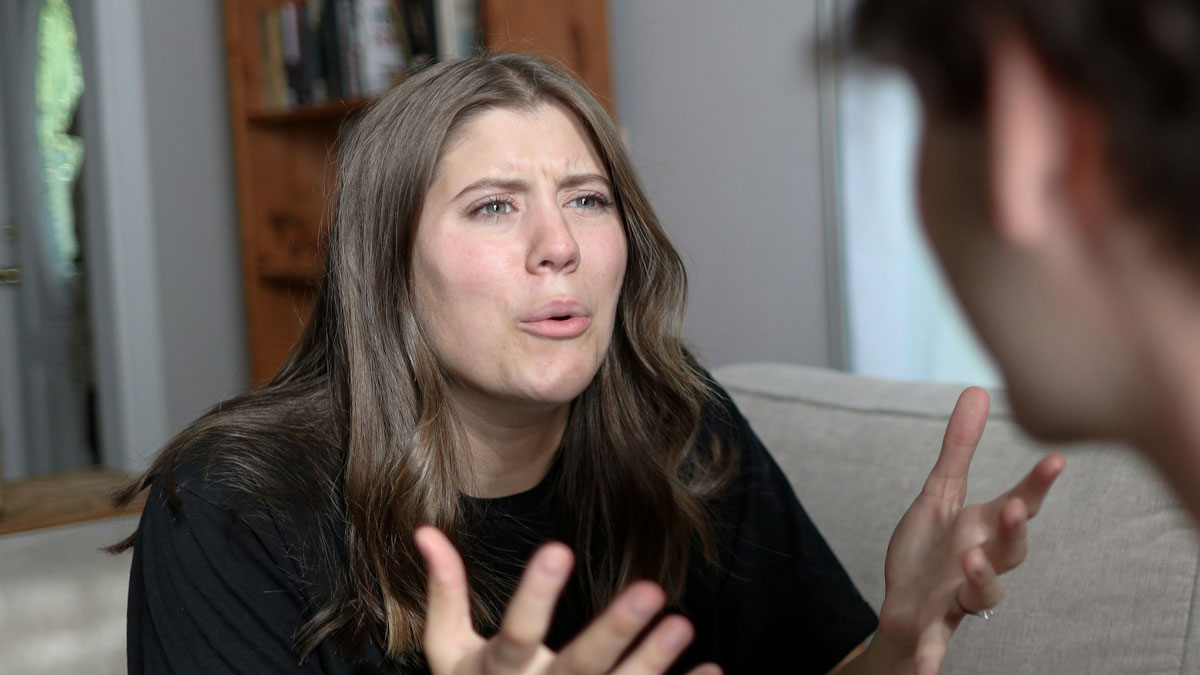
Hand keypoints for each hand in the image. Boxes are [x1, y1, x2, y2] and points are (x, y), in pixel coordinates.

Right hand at [414, 526, 721, 674]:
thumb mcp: (448, 651)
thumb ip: (445, 593)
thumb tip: (425, 530)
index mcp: (499, 670)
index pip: (517, 630)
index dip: (535, 594)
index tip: (558, 547)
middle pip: (579, 667)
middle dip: (614, 630)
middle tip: (652, 590)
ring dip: (652, 663)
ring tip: (684, 623)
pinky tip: (712, 671)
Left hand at [875, 387, 1064, 674]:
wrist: (901, 607)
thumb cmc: (928, 552)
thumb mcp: (937, 495)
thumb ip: (959, 448)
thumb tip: (978, 390)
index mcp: (982, 531)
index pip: (1017, 506)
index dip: (1035, 485)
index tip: (1055, 459)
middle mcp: (980, 565)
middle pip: (1010, 552)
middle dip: (1012, 531)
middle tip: (1010, 507)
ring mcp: (958, 598)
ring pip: (983, 596)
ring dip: (982, 580)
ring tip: (970, 562)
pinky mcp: (931, 628)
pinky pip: (936, 648)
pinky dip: (931, 661)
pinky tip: (926, 673)